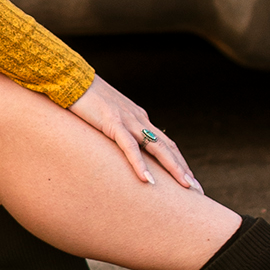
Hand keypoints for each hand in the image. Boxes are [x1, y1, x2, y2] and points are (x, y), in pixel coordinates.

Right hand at [68, 76, 201, 191]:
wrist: (72, 78)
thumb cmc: (86, 98)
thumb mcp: (107, 116)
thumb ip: (116, 129)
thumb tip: (118, 147)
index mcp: (139, 118)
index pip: (166, 143)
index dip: (179, 162)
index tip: (188, 181)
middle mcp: (139, 119)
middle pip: (168, 147)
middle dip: (183, 169)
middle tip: (198, 191)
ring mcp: (127, 120)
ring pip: (157, 147)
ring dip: (173, 168)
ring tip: (186, 188)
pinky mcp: (112, 123)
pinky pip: (129, 147)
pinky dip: (140, 164)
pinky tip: (148, 181)